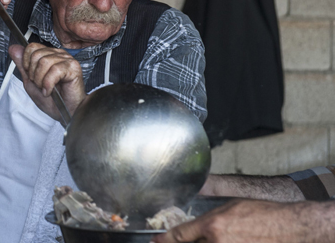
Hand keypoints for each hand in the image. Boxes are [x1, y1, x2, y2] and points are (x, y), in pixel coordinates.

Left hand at [8, 44, 85, 124]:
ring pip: (44, 62)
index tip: (32, 76)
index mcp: (49, 55)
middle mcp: (58, 54)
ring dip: (41, 80)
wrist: (64, 113)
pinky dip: (48, 84)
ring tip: (46, 88)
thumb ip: (22, 65)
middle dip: (33, 74)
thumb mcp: (30, 82)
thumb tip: (14, 48)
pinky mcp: (73, 67)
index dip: (27, 63)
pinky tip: (50, 90)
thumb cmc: (51, 100)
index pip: (32, 47)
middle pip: (36, 54)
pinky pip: (55, 70)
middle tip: (40, 84)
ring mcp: (67, 59)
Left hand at [151, 199, 319, 242]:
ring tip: (215, 238)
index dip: (163, 241)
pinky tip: (227, 240)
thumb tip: (194, 228)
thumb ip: (209, 219)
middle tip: (177, 242)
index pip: (178, 236)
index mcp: (213, 226)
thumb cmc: (263, 214)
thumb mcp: (230, 207)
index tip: (155, 242)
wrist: (291, 228)